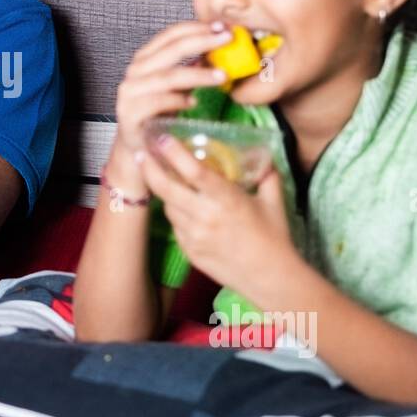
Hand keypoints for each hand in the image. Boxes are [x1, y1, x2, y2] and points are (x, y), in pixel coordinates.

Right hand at [112, 21, 231, 166]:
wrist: (139, 146)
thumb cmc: (160, 114)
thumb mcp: (179, 87)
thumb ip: (194, 67)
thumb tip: (222, 49)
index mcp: (146, 59)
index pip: (170, 35)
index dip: (196, 27)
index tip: (223, 26)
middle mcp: (135, 71)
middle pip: (170, 50)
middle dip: (201, 41)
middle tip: (227, 39)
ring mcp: (130, 92)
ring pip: (166, 77)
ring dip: (196, 75)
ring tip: (222, 76)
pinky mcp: (129, 113)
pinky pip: (155, 103)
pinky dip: (176, 100)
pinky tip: (194, 102)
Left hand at [139, 132, 296, 304]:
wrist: (270, 278)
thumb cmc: (274, 238)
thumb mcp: (274, 200)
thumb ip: (265, 174)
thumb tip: (261, 157)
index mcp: (227, 199)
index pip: (194, 172)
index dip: (175, 154)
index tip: (162, 138)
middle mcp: (206, 216)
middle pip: (167, 188)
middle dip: (150, 169)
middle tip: (141, 154)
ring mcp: (195, 236)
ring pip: (168, 207)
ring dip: (165, 193)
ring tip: (165, 180)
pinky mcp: (189, 251)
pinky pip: (176, 227)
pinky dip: (177, 215)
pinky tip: (184, 209)